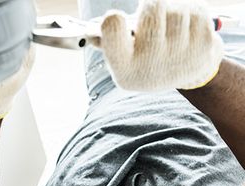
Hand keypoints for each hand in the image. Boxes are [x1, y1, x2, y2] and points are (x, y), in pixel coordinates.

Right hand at [97, 0, 223, 90]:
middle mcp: (150, 64)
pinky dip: (191, 12)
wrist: (186, 73)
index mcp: (125, 68)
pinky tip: (186, 30)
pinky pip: (195, 10)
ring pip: (175, 7)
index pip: (112, 28)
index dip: (113, 19)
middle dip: (151, 6)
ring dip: (173, 10)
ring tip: (170, 28)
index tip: (115, 19)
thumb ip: (109, 42)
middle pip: (151, 7)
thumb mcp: (125, 59)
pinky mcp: (202, 45)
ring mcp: (179, 56)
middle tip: (151, 18)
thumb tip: (90, 29)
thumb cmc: (147, 59)